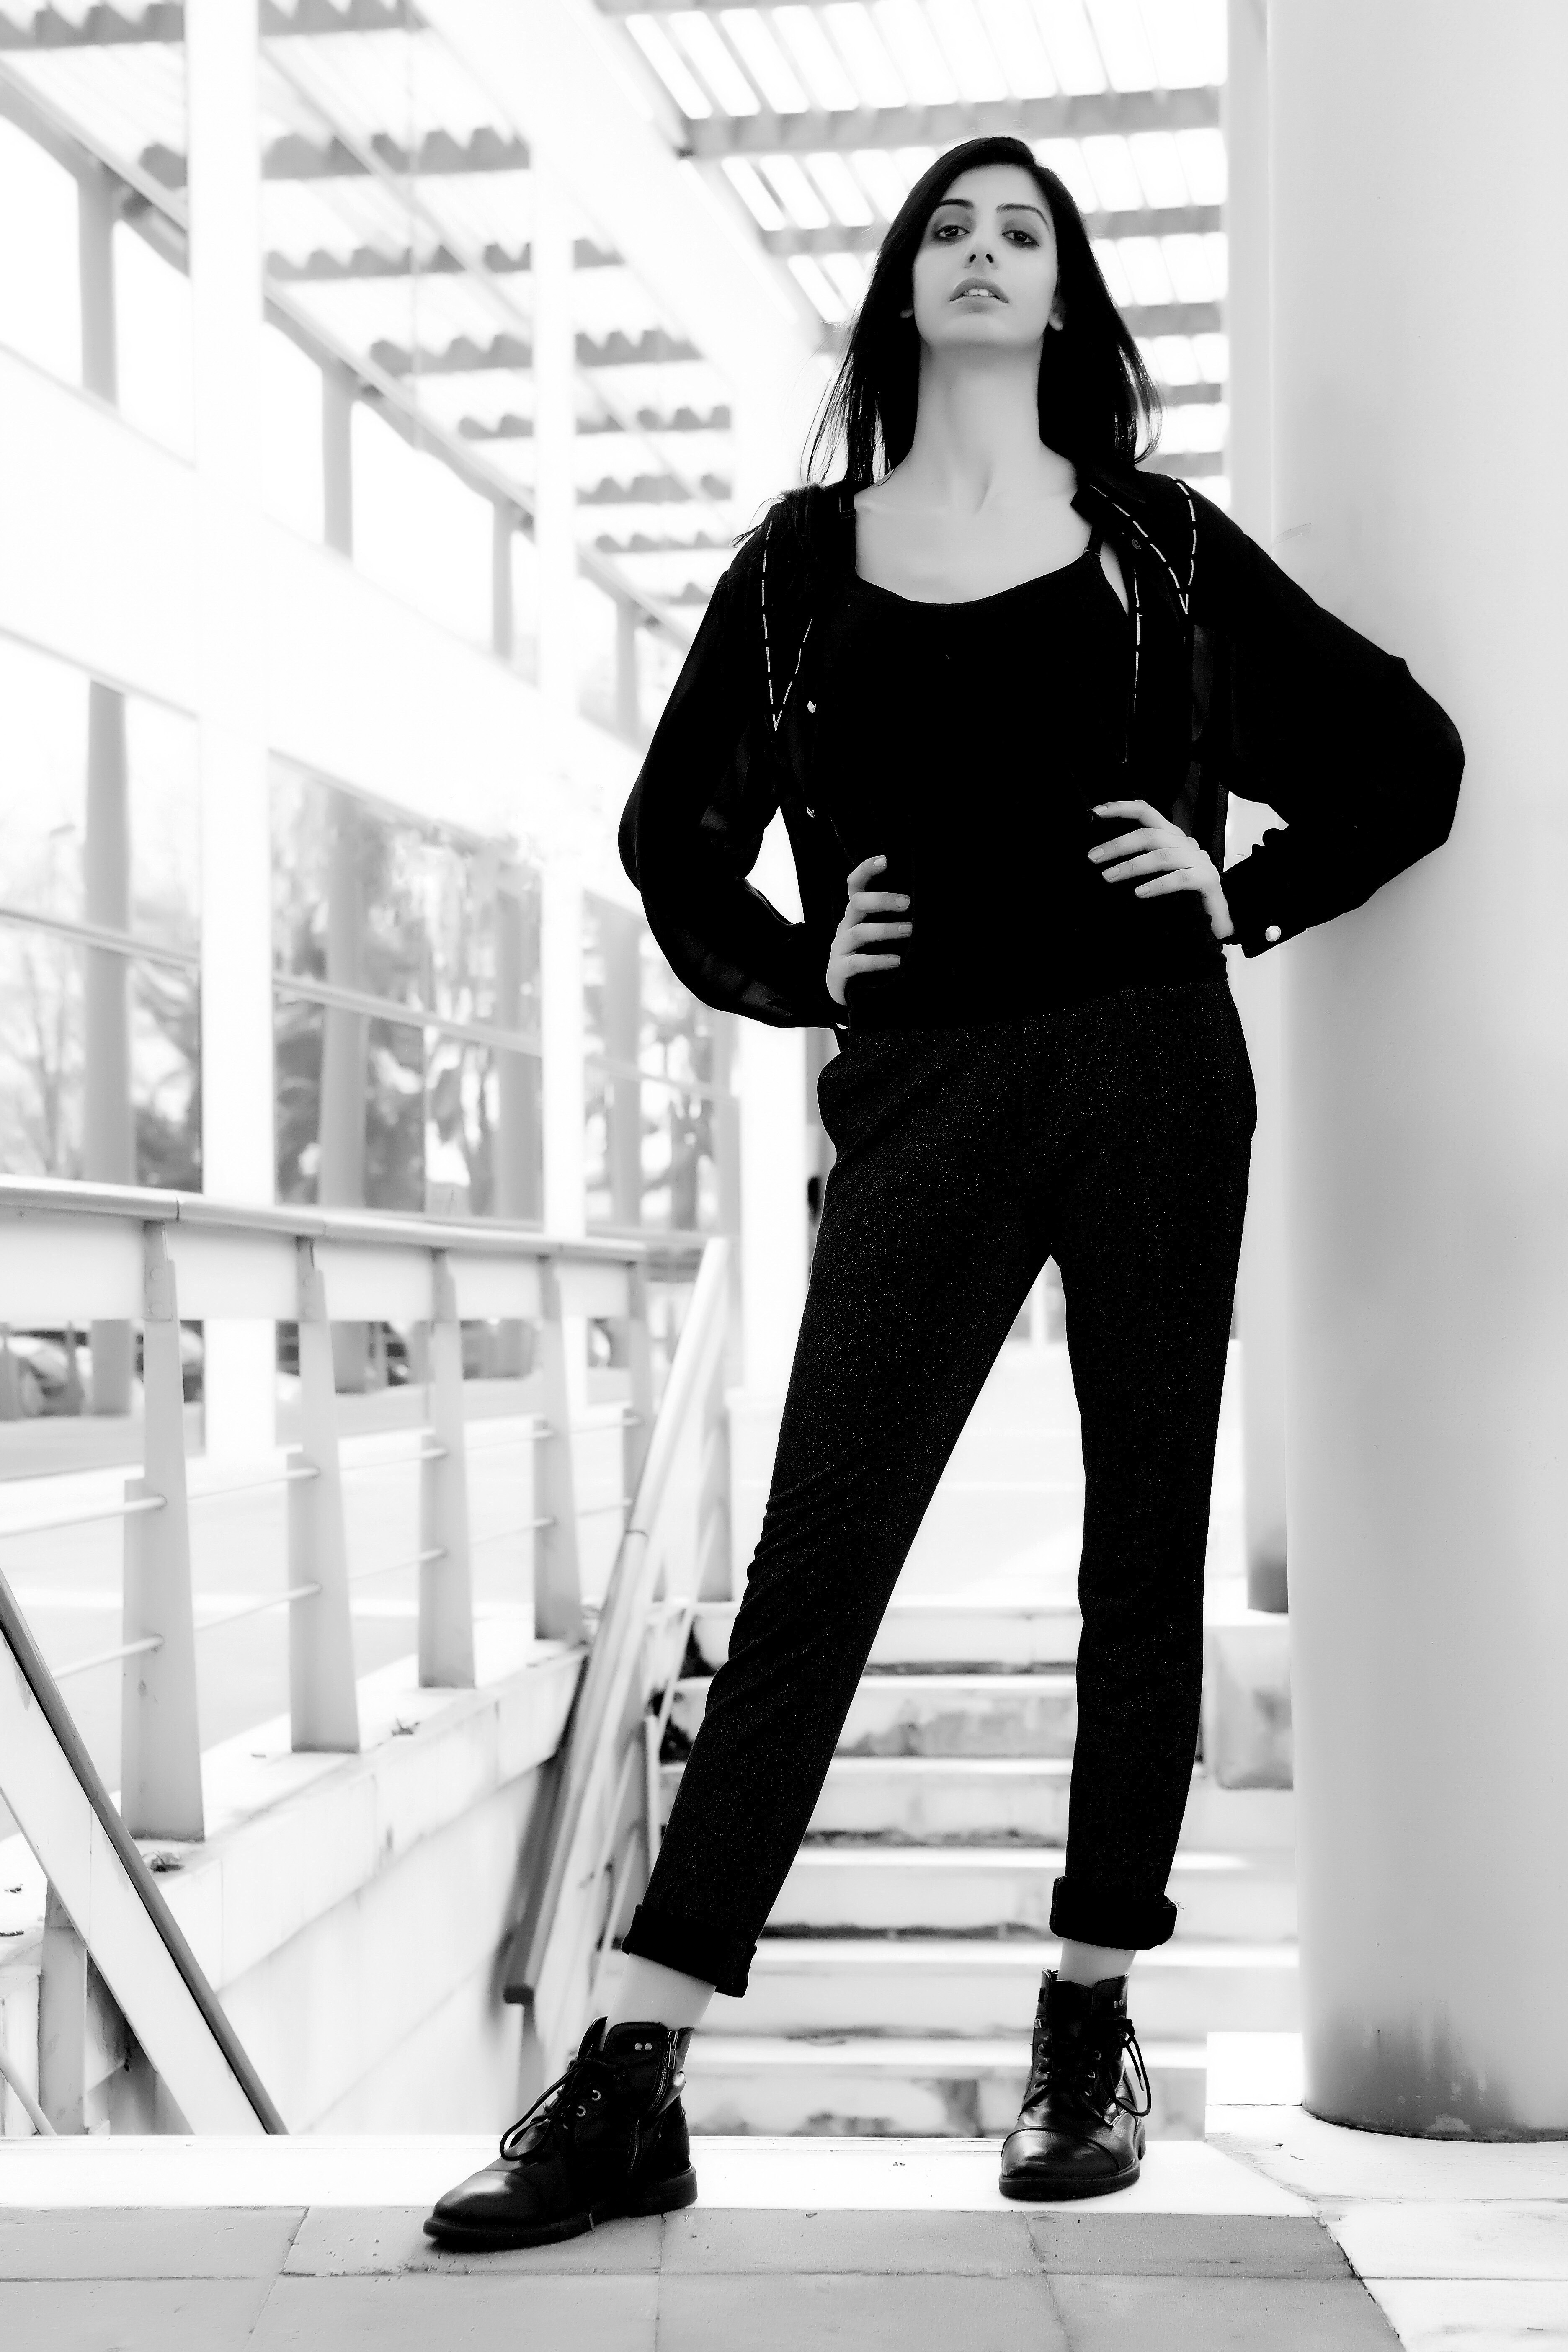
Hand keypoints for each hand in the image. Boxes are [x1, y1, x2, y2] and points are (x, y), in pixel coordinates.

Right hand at [826, 854, 911, 1006]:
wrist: (847, 992)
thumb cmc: (870, 956)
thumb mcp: (880, 934)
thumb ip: (896, 918)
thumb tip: (932, 905)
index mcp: (855, 914)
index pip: (854, 885)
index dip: (866, 870)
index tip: (886, 859)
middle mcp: (846, 926)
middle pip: (857, 903)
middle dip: (882, 899)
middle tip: (908, 903)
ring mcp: (840, 948)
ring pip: (859, 932)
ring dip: (886, 929)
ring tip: (910, 930)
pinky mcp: (839, 970)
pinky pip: (857, 963)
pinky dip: (878, 960)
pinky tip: (896, 960)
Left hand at [1088, 799, 1234, 941]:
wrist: (1218, 918)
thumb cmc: (1183, 896)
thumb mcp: (1158, 873)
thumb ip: (1140, 862)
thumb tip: (1105, 864)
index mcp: (1171, 837)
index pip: (1146, 812)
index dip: (1121, 808)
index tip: (1095, 813)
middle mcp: (1185, 844)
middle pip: (1149, 835)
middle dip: (1118, 844)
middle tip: (1094, 857)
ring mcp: (1198, 860)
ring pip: (1161, 856)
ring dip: (1132, 865)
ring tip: (1109, 876)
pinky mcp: (1207, 880)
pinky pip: (1179, 878)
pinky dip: (1158, 885)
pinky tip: (1139, 893)